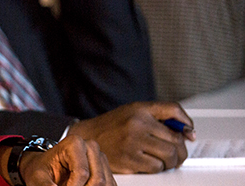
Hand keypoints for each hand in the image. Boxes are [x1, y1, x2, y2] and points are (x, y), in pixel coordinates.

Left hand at [18, 135, 114, 185]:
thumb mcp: (38, 178)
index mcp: (74, 143)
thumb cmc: (42, 170)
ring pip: (106, 184)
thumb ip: (46, 185)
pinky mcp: (107, 171)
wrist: (47, 168)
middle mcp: (91, 147)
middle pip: (97, 180)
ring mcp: (101, 159)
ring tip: (70, 185)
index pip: (82, 173)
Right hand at [67, 101, 193, 172]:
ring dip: (169, 162)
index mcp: (140, 111)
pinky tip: (149, 162)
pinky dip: (156, 168)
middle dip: (180, 152)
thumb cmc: (115, 124)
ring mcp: (132, 144)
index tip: (187, 136)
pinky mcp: (128, 160)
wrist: (88, 135)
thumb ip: (165, 114)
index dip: (185, 130)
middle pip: (175, 144)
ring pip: (168, 158)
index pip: (174, 118)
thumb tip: (190, 133)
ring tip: (162, 159)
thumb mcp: (138, 110)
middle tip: (176, 154)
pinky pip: (155, 168)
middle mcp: (136, 126)